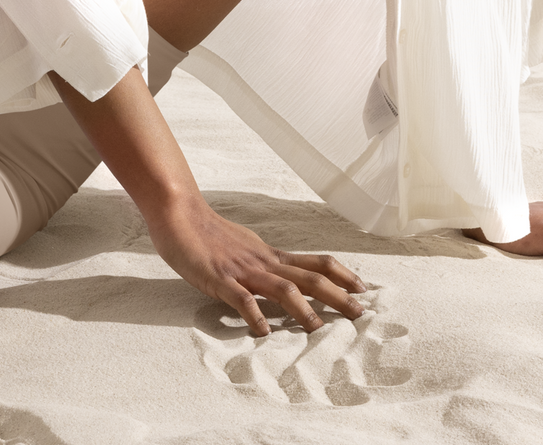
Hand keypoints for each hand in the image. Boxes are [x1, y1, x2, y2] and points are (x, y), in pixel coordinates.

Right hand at [147, 193, 367, 335]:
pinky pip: (240, 298)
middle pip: (308, 277)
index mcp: (269, 255)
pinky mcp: (218, 278)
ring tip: (319, 329)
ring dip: (303, 309)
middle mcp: (263, 261)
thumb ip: (261, 263)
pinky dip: (254, 314)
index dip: (341, 276)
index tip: (364, 290)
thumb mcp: (243, 247)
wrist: (178, 211)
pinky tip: (263, 331)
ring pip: (281, 288)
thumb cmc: (207, 231)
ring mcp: (242, 270)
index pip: (314, 264)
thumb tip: (279, 277)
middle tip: (361, 314)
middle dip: (337, 296)